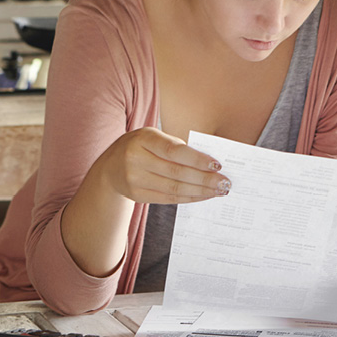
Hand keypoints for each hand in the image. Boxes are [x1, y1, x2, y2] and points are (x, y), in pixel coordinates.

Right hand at [98, 127, 231, 203]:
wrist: (110, 166)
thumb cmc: (142, 147)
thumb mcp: (154, 137)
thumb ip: (176, 146)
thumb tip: (208, 163)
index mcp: (144, 138)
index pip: (174, 150)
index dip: (197, 159)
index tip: (217, 165)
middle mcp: (135, 158)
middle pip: (177, 172)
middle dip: (205, 179)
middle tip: (225, 182)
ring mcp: (134, 179)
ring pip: (174, 188)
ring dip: (200, 191)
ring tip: (219, 190)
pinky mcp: (136, 195)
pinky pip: (168, 198)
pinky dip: (189, 197)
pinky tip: (203, 195)